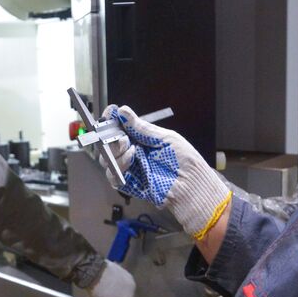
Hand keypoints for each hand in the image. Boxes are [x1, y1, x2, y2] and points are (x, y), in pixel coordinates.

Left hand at [82, 260, 148, 296]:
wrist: (94, 269)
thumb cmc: (99, 291)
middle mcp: (134, 288)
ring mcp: (130, 278)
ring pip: (129, 289)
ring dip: (123, 292)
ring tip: (110, 292)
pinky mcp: (124, 270)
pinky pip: (124, 281)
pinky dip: (119, 284)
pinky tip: (109, 283)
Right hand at [102, 105, 231, 240]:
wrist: (190, 184)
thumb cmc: (184, 161)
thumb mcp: (165, 138)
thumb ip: (142, 128)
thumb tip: (124, 112)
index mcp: (141, 139)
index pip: (120, 126)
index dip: (112, 118)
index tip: (111, 111)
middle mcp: (132, 152)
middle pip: (109, 142)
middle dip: (111, 135)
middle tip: (121, 135)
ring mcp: (129, 168)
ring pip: (107, 158)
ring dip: (115, 150)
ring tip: (129, 147)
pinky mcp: (128, 183)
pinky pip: (113, 175)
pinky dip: (118, 165)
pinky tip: (131, 158)